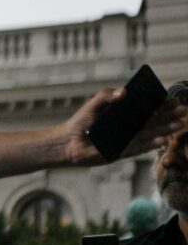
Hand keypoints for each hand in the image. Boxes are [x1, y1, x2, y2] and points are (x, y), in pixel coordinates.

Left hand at [61, 88, 184, 165]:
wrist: (68, 142)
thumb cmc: (81, 122)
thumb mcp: (93, 104)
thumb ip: (107, 95)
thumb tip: (124, 92)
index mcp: (124, 115)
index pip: (147, 109)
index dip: (161, 106)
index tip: (174, 101)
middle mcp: (128, 128)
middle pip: (152, 122)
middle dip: (168, 117)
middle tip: (184, 111)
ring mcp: (126, 140)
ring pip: (149, 134)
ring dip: (165, 130)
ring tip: (179, 125)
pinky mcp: (121, 152)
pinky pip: (139, 148)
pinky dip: (150, 145)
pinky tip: (162, 140)